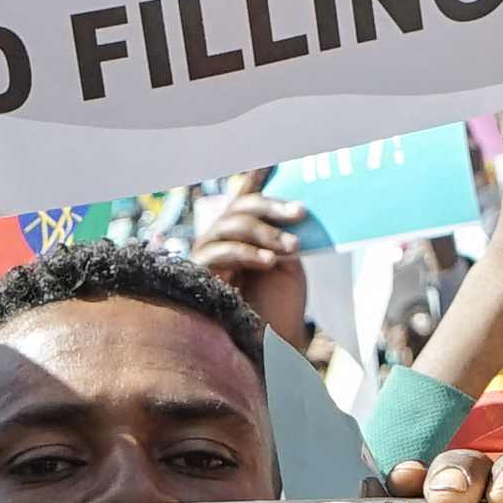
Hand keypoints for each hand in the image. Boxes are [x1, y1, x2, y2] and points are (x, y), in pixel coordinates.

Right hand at [191, 182, 314, 347]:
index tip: (272, 156)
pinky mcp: (201, 274)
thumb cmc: (279, 306)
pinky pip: (222, 252)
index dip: (256, 175)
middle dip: (272, 207)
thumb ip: (285, 236)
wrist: (269, 345)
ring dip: (266, 233)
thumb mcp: (289, 263)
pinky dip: (248, 253)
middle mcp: (221, 239)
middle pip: (240, 207)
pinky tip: (270, 261)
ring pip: (232, 226)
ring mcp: (208, 254)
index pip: (247, 199)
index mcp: (243, 234)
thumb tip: (295, 211)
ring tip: (292, 249)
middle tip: (301, 213)